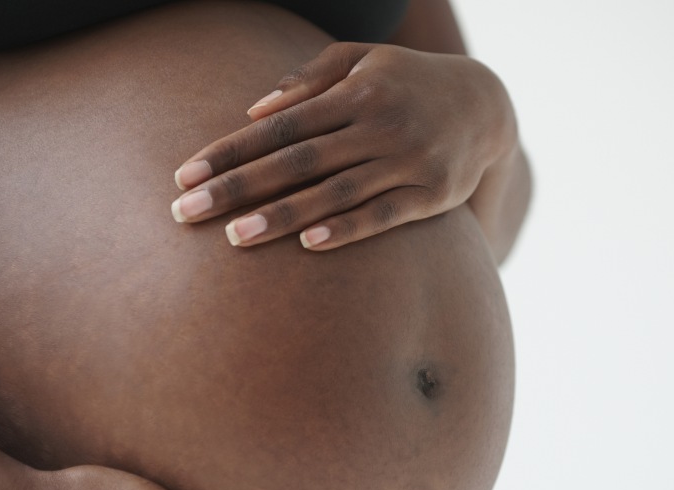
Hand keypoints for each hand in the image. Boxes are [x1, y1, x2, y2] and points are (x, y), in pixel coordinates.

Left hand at [170, 42, 516, 249]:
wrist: (488, 106)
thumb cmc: (407, 82)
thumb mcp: (363, 60)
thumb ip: (310, 79)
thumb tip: (254, 110)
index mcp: (355, 92)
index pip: (279, 125)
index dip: (230, 150)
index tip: (186, 174)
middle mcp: (379, 124)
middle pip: (296, 160)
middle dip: (238, 187)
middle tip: (186, 211)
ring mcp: (408, 160)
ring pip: (335, 192)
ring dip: (282, 216)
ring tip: (235, 238)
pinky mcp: (433, 195)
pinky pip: (384, 215)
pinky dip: (348, 229)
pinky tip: (310, 245)